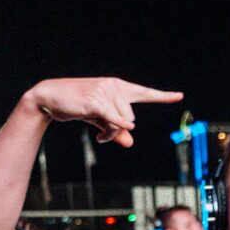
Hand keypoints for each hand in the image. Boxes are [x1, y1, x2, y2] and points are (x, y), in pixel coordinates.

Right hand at [25, 78, 182, 149]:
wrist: (50, 97)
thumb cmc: (77, 106)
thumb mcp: (100, 120)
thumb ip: (116, 130)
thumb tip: (130, 143)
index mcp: (118, 87)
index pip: (144, 92)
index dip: (163, 96)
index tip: (179, 96)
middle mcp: (114, 86)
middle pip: (131, 118)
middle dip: (118, 130)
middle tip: (103, 135)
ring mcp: (105, 92)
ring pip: (122, 122)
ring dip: (110, 133)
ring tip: (97, 132)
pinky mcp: (96, 101)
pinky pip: (113, 119)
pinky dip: (115, 128)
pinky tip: (102, 138)